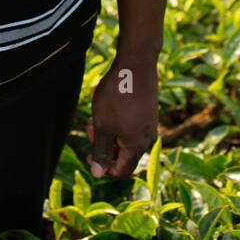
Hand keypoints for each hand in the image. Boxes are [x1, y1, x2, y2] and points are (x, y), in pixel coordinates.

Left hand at [86, 56, 158, 179]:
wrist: (136, 64)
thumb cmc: (117, 96)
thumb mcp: (103, 126)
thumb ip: (101, 152)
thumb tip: (97, 175)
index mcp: (137, 147)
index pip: (121, 171)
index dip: (103, 167)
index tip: (89, 153)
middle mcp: (148, 139)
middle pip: (123, 155)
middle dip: (104, 146)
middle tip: (91, 128)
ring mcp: (150, 125)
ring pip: (126, 139)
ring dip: (110, 133)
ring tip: (97, 117)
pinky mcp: (149, 113)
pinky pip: (132, 127)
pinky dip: (118, 124)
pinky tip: (108, 110)